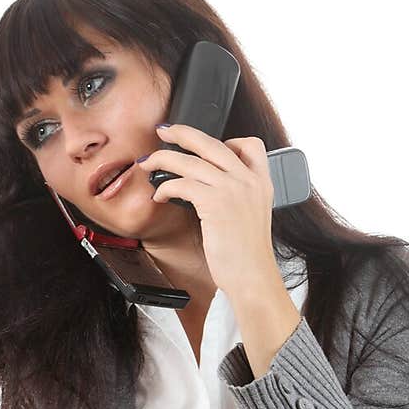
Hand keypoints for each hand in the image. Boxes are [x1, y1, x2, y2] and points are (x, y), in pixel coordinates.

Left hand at [136, 124, 279, 298]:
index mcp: (261, 182)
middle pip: (211, 143)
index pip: (250, 144)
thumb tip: (205, 182)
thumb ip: (237, 194)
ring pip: (190, 161)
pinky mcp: (215, 203)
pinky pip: (182, 184)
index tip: (204, 144)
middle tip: (164, 131)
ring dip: (162, 159)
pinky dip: (165, 187)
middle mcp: (249, 180)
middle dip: (182, 132)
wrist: (253, 277)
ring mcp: (233, 190)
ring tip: (147, 163)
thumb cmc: (247, 253)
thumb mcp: (251, 215)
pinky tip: (159, 195)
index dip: (226, 138)